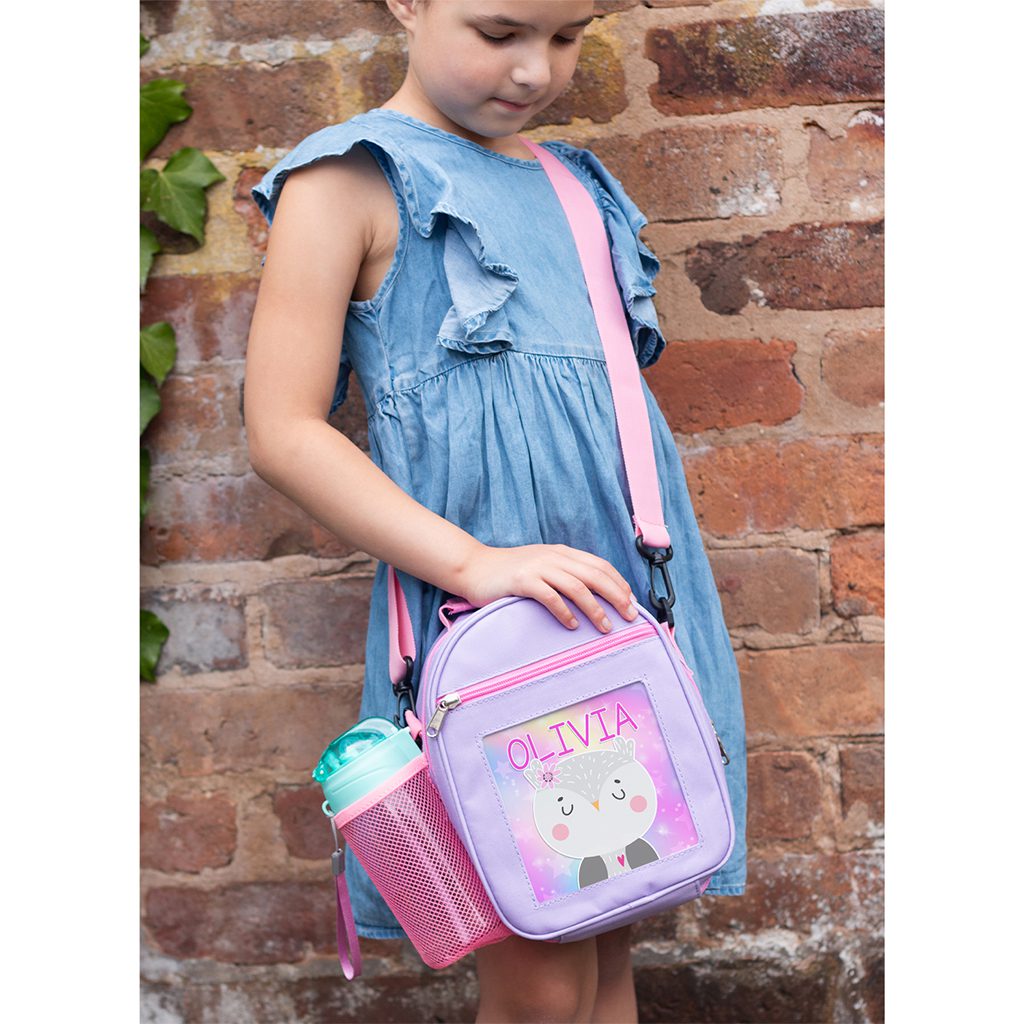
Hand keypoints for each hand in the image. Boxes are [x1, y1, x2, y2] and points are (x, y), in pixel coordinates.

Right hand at [456, 543, 638, 632]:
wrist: (473, 567)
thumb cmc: (509, 573)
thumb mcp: (542, 567)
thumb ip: (564, 575)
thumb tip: (592, 595)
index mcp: (562, 553)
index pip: (599, 565)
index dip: (619, 582)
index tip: (631, 602)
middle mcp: (553, 557)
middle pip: (595, 574)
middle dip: (616, 595)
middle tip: (630, 616)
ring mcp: (538, 567)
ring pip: (577, 586)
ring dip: (595, 608)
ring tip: (605, 627)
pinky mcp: (522, 581)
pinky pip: (550, 596)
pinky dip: (565, 612)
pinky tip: (572, 625)